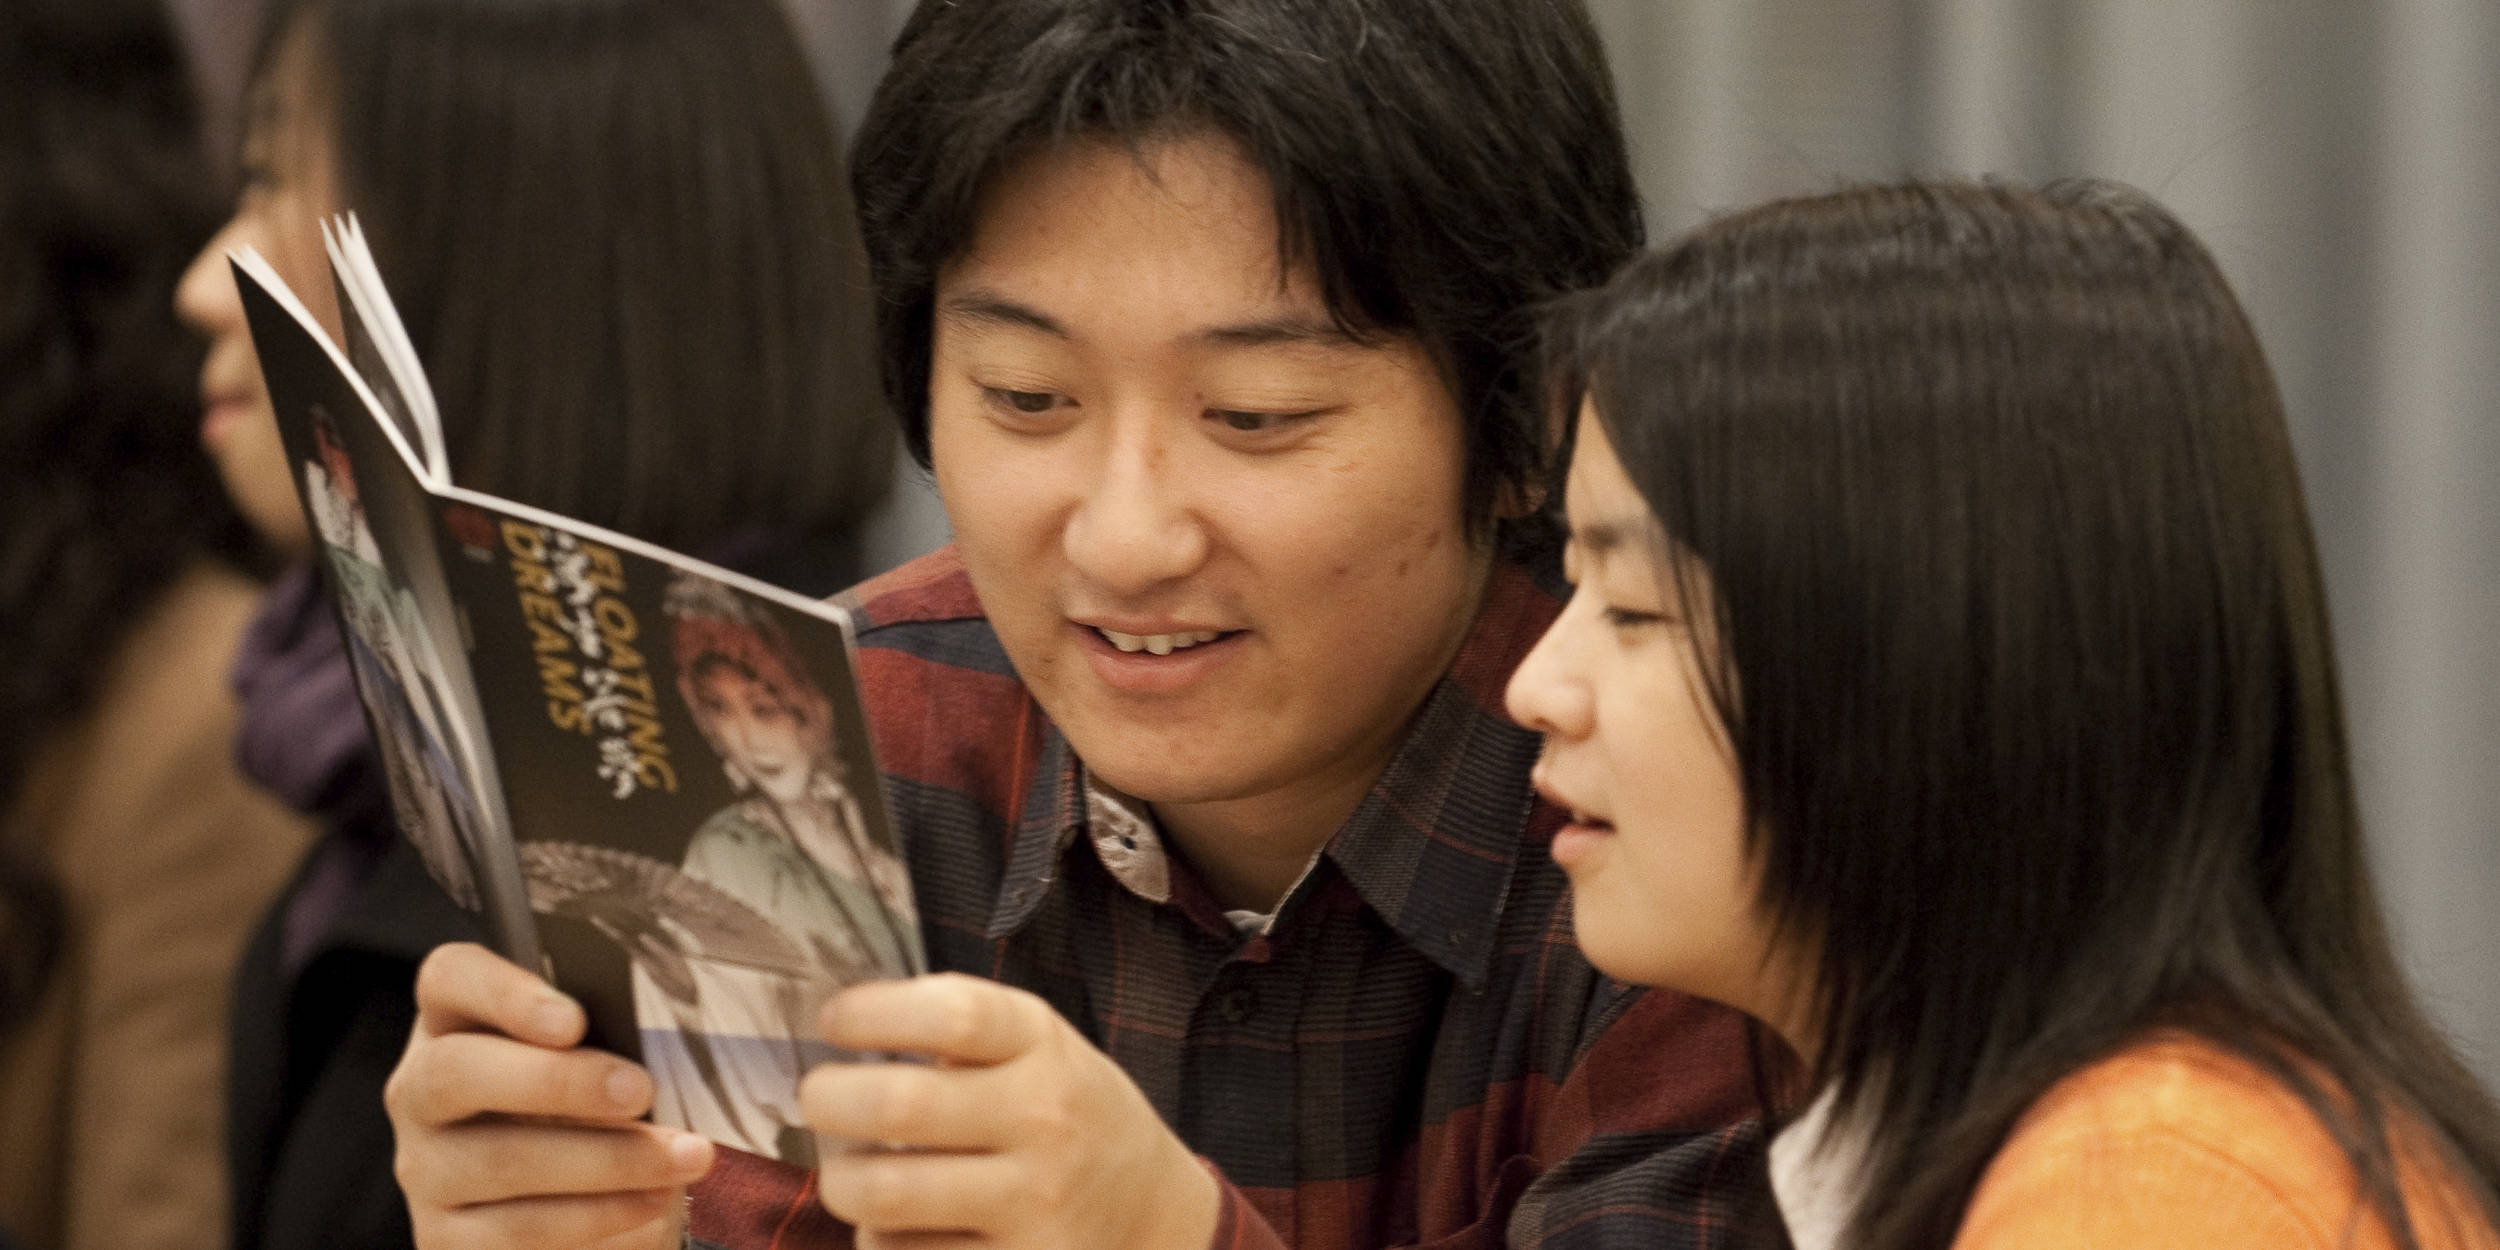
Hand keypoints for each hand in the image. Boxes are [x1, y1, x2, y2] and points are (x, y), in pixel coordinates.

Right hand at [387, 942, 715, 1249]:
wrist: (585, 1205)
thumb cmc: (596, 1108)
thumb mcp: (599, 1057)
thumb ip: (610, 1034)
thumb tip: (663, 1039)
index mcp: (455, 1022)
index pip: (450, 978)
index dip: (503, 992)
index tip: (574, 1019)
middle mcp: (422, 1092)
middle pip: (457, 1072)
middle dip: (559, 1081)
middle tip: (640, 1090)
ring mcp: (427, 1169)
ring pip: (500, 1161)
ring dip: (606, 1160)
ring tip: (683, 1156)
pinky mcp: (446, 1240)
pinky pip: (518, 1232)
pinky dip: (595, 1217)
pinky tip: (650, 1203)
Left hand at [800, 973, 1218, 1248]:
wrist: (1149, 1211)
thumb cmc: (1064, 1114)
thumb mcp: (1036, 1046)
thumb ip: (955, 1027)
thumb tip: (839, 1020)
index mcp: (1044, 1047)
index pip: (953, 1016)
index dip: (873, 1013)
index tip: (833, 1020)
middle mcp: (1046, 1122)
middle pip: (900, 1106)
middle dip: (828, 1099)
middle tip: (818, 1098)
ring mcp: (1035, 1205)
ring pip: (885, 1195)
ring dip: (844, 1181)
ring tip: (850, 1170)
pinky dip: (880, 1240)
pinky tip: (897, 1223)